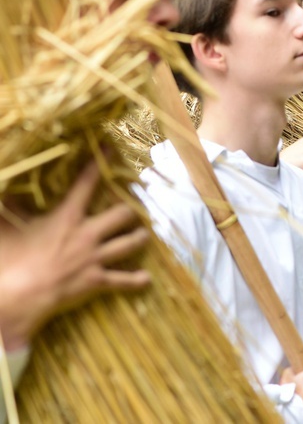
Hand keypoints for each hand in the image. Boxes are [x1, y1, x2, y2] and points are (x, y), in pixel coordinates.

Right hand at [0, 160, 149, 350]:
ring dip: (139, 238)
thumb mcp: (5, 226)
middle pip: (122, 214)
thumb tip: (2, 188)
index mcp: (67, 217)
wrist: (19, 295)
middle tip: (137, 205)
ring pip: (130, 243)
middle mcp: (87, 234)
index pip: (86, 183)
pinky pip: (123, 280)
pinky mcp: (97, 281)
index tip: (111, 149)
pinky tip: (146, 278)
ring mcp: (95, 258)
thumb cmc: (10, 259)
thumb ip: (8, 206)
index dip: (99, 164)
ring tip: (144, 234)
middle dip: (132, 209)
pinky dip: (136, 280)